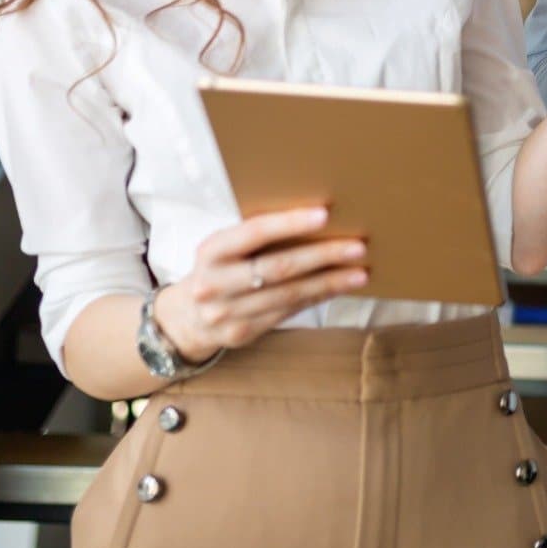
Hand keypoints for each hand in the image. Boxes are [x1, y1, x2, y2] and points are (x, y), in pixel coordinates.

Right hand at [150, 206, 367, 362]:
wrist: (186, 317)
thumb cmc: (220, 268)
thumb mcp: (225, 247)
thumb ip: (256, 236)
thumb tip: (317, 217)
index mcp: (211, 251)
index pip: (253, 233)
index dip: (289, 223)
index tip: (324, 214)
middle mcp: (215, 283)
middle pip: (278, 268)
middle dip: (322, 256)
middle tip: (357, 246)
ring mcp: (227, 313)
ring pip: (288, 295)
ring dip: (329, 282)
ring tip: (360, 271)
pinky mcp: (243, 333)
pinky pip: (288, 312)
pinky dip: (318, 297)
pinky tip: (340, 287)